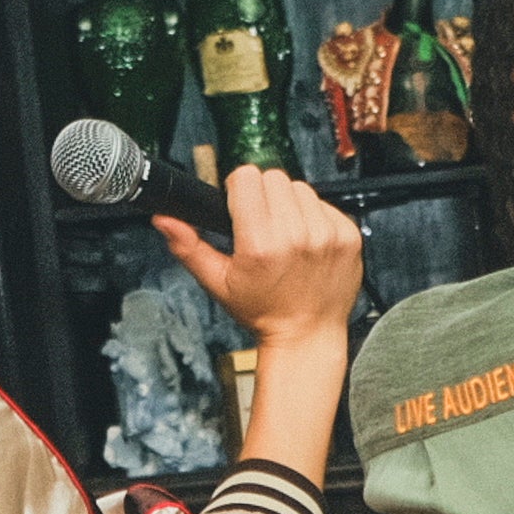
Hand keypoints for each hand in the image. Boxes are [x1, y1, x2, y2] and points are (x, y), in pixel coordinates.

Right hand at [153, 166, 361, 350]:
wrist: (307, 336)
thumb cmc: (263, 312)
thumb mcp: (218, 283)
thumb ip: (189, 247)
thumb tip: (165, 218)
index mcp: (260, 245)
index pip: (247, 177)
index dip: (238, 190)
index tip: (240, 210)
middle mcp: (296, 236)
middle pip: (273, 177)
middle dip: (264, 196)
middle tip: (262, 226)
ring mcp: (326, 235)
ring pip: (300, 187)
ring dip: (290, 205)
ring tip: (286, 235)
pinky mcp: (348, 236)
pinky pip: (325, 204)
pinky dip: (315, 217)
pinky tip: (308, 242)